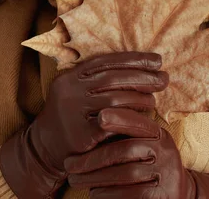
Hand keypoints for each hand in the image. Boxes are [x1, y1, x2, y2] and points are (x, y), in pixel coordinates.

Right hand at [0, 52, 168, 197]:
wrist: (45, 149)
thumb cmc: (72, 118)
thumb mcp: (78, 93)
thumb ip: (99, 80)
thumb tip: (141, 67)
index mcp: (70, 77)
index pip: (105, 61)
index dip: (133, 59)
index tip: (157, 60)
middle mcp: (69, 91)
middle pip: (112, 78)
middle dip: (142, 76)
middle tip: (164, 78)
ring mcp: (73, 112)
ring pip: (115, 99)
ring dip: (140, 98)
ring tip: (154, 100)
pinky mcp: (81, 134)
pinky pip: (115, 124)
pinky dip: (135, 121)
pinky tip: (147, 122)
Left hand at [65, 108, 208, 198]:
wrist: (177, 195)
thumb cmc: (146, 166)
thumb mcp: (142, 147)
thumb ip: (123, 136)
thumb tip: (91, 120)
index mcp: (159, 135)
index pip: (138, 123)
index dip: (120, 118)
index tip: (99, 116)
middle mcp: (166, 152)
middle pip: (125, 150)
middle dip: (92, 158)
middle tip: (69, 165)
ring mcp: (166, 175)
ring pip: (124, 174)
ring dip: (94, 177)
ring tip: (75, 179)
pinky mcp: (162, 196)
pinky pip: (129, 194)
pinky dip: (107, 194)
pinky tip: (93, 193)